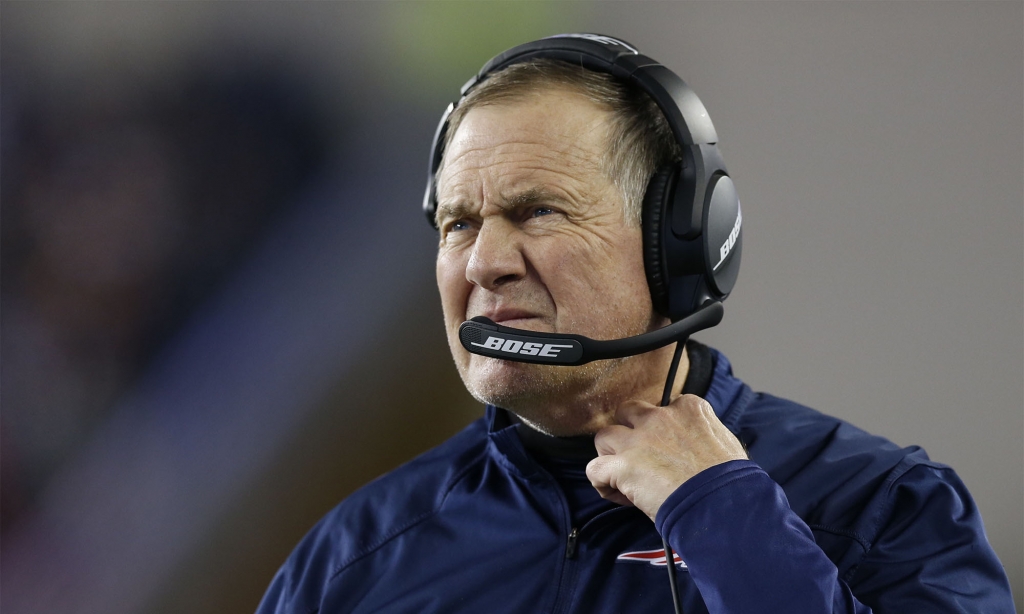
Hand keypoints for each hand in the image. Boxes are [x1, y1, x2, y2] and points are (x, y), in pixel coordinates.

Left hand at [585, 394, 747, 520]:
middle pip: (628, 413)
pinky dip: (602, 483)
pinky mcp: (623, 465)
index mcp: (689, 409)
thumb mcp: (726, 443)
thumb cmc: (731, 482)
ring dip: (610, 456)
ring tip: (623, 477)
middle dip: (629, 433)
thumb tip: (699, 445)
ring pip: (604, 436)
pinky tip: (618, 495)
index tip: (667, 454)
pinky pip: (594, 469)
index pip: (662, 408)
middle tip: (639, 458)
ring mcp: (639, 440)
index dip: (660, 432)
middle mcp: (660, 418)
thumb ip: (705, 434)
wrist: (723, 504)